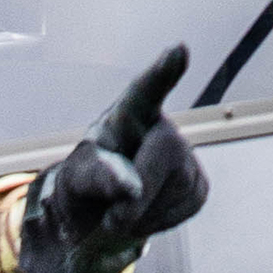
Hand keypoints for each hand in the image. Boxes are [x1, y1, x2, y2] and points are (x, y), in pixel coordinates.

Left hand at [17, 45, 208, 272]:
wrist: (100, 222)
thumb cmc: (82, 191)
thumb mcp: (74, 182)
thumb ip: (97, 178)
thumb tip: (131, 187)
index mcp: (123, 118)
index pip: (144, 91)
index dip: (162, 72)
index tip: (179, 50)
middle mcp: (160, 130)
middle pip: (166, 151)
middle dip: (143, 189)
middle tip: (114, 220)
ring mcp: (184, 158)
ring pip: (180, 185)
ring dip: (148, 211)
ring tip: (124, 213)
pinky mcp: (198, 185)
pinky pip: (188, 205)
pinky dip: (163, 220)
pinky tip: (146, 215)